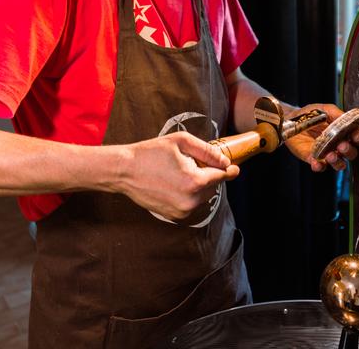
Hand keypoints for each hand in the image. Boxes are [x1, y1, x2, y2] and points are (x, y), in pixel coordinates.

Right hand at [118, 132, 238, 220]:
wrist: (124, 171)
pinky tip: (173, 182)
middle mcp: (191, 201)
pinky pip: (190, 204)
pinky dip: (188, 194)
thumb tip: (225, 162)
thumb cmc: (151, 153)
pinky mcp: (173, 216)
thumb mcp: (181, 142)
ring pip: (201, 196)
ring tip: (179, 172)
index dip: (229, 170)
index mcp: (195, 181)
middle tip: (192, 162)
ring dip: (198, 185)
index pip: (221, 176)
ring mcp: (182, 212)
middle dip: (207, 174)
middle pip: (212, 186)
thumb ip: (207, 151)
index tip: (234, 168)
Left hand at [285, 103, 358, 171]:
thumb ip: (337, 113)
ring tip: (331, 156)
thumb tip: (347, 118)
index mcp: (343, 132)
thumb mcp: (325, 109)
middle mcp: (337, 144)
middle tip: (342, 145)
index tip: (356, 135)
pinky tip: (317, 163)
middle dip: (349, 151)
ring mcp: (326, 153)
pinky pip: (320, 167)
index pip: (358, 137)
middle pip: (351, 153)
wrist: (291, 119)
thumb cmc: (310, 114)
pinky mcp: (313, 158)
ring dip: (337, 162)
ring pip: (339, 164)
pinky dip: (319, 166)